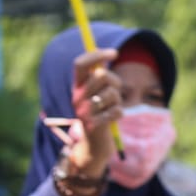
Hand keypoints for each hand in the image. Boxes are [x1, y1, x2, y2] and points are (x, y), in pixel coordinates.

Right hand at [68, 49, 123, 176]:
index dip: (97, 55)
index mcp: (77, 86)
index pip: (81, 64)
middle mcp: (76, 96)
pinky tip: (111, 120)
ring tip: (110, 108)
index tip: (115, 52)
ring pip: (112, 93)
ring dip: (118, 101)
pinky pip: (118, 111)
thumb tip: (108, 54)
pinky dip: (119, 114)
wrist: (93, 143)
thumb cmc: (101, 112)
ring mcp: (83, 111)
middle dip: (116, 82)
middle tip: (115, 92)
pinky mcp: (93, 125)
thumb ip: (101, 76)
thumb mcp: (99, 92)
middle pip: (102, 75)